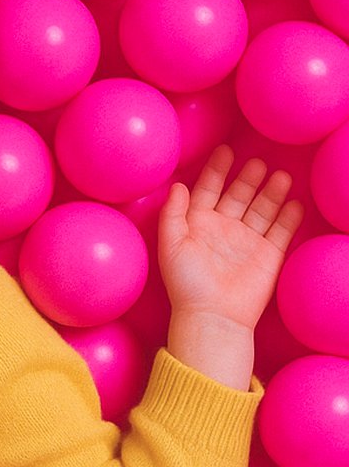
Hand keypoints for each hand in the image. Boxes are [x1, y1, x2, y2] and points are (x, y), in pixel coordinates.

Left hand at [158, 145, 304, 332]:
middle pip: (238, 195)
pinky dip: (289, 216)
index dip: (216, 171)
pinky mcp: (269, 254)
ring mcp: (247, 240)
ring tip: (281, 175)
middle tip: (258, 161)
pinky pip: (281, 230)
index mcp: (198, 223)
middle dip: (248, 178)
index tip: (225, 150)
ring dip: (271, 192)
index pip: (208, 190)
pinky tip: (295, 201)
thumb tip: (178, 185)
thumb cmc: (186, 282)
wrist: (213, 316)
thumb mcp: (170, 245)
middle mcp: (223, 228)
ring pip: (262, 208)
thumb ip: (172, 214)